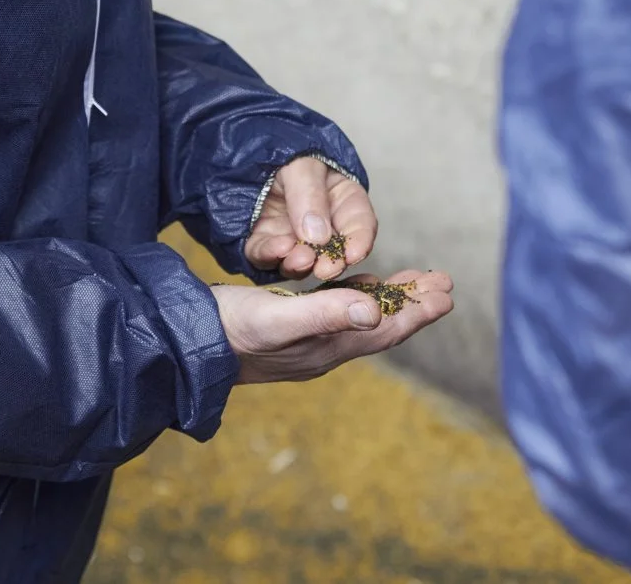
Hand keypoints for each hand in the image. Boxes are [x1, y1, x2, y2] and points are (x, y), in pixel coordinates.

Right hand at [211, 270, 453, 383]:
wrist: (184, 342)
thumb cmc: (228, 329)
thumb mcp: (276, 318)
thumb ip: (325, 314)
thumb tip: (373, 310)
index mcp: (326, 347)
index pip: (384, 329)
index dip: (417, 311)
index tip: (446, 293)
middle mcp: (323, 347)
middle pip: (380, 324)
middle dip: (413, 304)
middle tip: (443, 283)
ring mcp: (306, 340)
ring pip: (360, 318)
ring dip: (390, 299)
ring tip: (416, 283)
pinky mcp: (289, 328)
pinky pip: (336, 312)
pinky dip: (357, 296)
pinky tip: (362, 286)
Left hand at [244, 157, 375, 280]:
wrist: (242, 145)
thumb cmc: (281, 147)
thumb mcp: (302, 163)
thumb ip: (310, 196)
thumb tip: (317, 237)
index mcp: (342, 199)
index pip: (359, 224)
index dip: (360, 242)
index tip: (352, 254)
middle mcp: (320, 224)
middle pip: (331, 252)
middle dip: (329, 262)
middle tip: (324, 268)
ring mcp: (290, 236)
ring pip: (299, 261)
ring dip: (300, 264)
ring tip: (298, 258)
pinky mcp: (262, 241)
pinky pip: (265, 256)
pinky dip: (270, 256)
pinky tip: (275, 249)